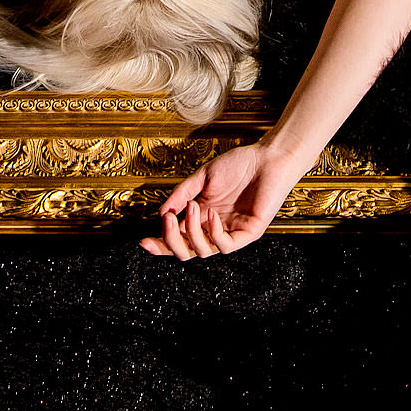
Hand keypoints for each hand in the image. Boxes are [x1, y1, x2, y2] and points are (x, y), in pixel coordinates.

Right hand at [139, 141, 306, 259]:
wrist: (267, 158)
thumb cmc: (238, 165)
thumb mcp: (203, 177)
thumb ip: (182, 194)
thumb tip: (161, 212)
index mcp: (202, 218)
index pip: (178, 238)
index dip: (160, 244)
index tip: (143, 241)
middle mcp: (214, 229)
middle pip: (187, 252)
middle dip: (171, 242)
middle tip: (167, 222)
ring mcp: (231, 233)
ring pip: (203, 252)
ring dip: (192, 231)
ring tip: (193, 207)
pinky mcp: (248, 234)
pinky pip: (226, 246)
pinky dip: (214, 233)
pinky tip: (211, 214)